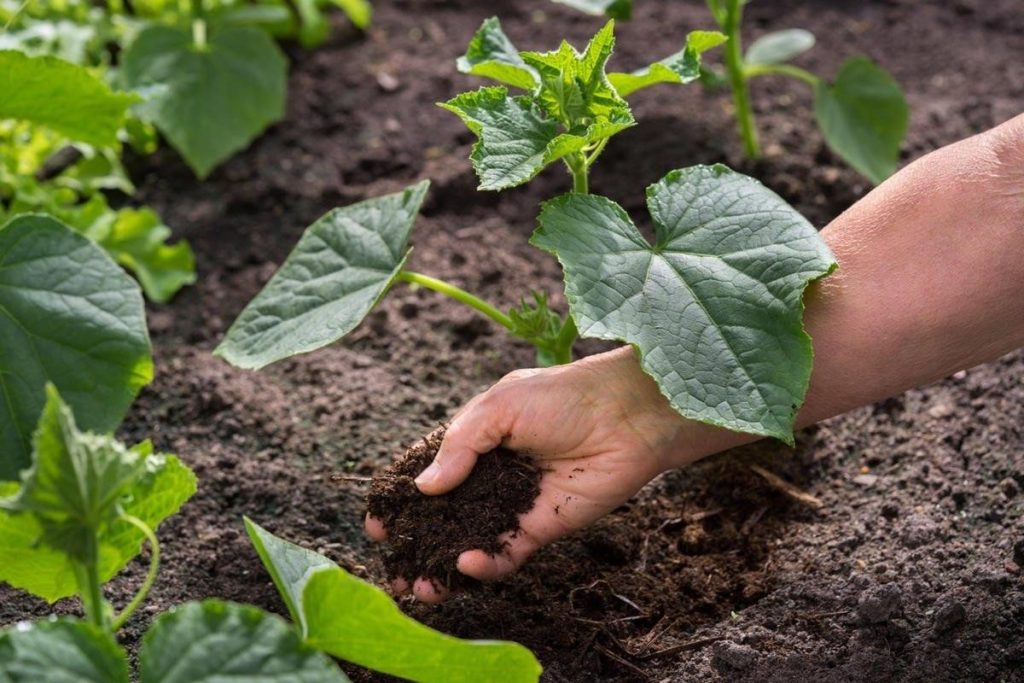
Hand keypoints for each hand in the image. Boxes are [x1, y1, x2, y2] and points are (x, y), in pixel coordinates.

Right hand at [365, 346, 727, 602]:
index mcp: (478, 438)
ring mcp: (515, 504)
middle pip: (445, 515)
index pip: (431, 472)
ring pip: (470, 541)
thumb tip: (425, 488)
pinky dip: (484, 565)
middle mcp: (492, 475)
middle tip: (394, 568)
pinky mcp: (541, 528)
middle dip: (418, 542)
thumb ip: (460, 446)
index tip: (378, 522)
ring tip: (420, 586)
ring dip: (444, 566)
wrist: (627, 416)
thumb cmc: (564, 397)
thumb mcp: (500, 406)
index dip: (403, 497)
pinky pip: (506, 554)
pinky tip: (467, 563)